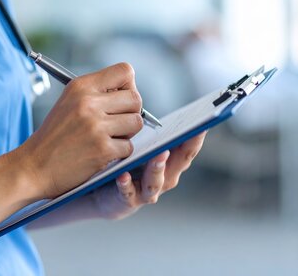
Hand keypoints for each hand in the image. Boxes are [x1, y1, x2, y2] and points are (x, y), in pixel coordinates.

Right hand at [13, 63, 143, 199]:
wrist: (33, 166)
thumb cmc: (53, 136)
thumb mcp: (69, 102)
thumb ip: (96, 92)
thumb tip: (130, 91)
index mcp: (80, 86)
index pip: (125, 71)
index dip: (129, 86)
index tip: (120, 98)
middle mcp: (88, 102)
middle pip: (135, 98)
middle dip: (131, 112)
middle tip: (116, 123)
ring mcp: (96, 126)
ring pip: (136, 122)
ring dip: (127, 133)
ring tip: (109, 137)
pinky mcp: (102, 150)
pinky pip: (129, 146)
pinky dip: (119, 152)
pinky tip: (101, 153)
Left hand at [91, 132, 206, 219]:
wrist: (105, 192)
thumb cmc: (127, 164)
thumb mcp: (140, 146)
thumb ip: (150, 133)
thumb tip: (148, 107)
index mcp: (171, 162)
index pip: (188, 148)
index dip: (197, 136)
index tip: (203, 122)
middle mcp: (165, 178)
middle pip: (179, 163)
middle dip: (185, 148)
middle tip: (189, 132)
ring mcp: (148, 191)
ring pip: (156, 180)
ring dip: (158, 167)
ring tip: (158, 154)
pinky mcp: (129, 200)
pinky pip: (128, 192)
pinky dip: (126, 184)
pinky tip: (122, 174)